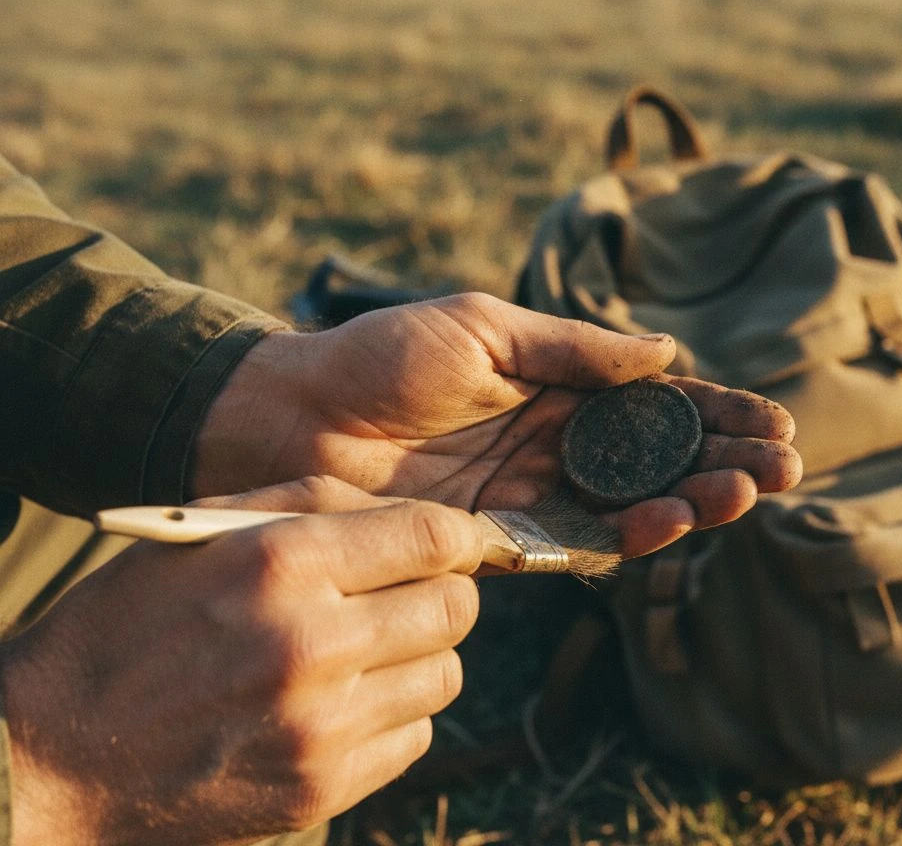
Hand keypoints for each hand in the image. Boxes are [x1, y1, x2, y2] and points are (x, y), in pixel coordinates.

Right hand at [1, 484, 482, 845]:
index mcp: (281, 563)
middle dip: (440, 593)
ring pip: (446, 673)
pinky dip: (393, 715)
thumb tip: (414, 517)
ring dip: (418, 656)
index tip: (447, 544)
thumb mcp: (201, 534)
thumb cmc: (129, 627)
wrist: (55, 755)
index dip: (454, 536)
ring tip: (364, 652)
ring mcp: (320, 725)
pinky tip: (342, 704)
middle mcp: (311, 643)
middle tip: (402, 596)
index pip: (434, 537)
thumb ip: (313, 505)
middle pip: (456, 606)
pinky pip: (415, 735)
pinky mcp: (322, 786)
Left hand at [192, 293, 801, 556]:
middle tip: (783, 466)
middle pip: (659, 458)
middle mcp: (554, 442)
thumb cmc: (380, 358)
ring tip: (742, 492)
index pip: (654, 403)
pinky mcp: (502, 540)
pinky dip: (629, 535)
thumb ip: (576, 351)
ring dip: (692, 501)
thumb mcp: (483, 332)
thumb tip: (666, 354)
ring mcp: (532, 494)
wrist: (295, 419)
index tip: (775, 423)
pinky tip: (672, 521)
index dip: (717, 413)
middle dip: (724, 461)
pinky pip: (580, 542)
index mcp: (555, 385)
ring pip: (633, 504)